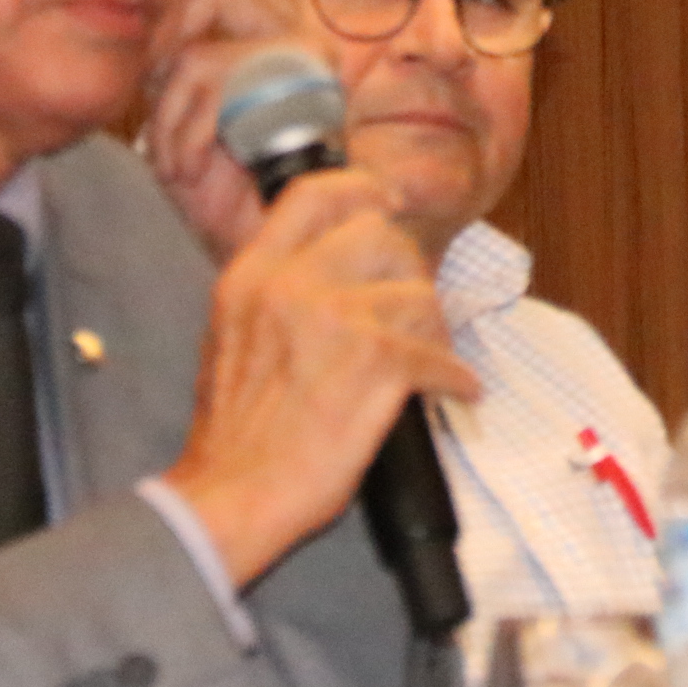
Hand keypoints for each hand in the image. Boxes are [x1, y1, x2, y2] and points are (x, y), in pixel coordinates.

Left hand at [141, 0, 321, 259]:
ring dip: (172, 79)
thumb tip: (140, 1)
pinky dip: (181, 120)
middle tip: (156, 57)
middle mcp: (301, 28)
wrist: (264, 242)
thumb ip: (175, 49)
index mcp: (278, 25)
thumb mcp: (184, 101)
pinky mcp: (300, 80)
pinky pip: (209, 64)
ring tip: (172, 138)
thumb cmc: (222, 181)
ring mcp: (306, 51)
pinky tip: (185, 163)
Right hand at [160, 168, 481, 588]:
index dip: (364, 189)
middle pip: (384, 238)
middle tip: (413, 316)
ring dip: (435, 333)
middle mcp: (290, 284)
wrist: (231, 496)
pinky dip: (456, 379)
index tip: (391, 200)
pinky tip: (455, 393)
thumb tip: (338, 262)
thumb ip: (278, 288)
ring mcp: (334, 319)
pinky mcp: (374, 363)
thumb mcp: (232, 334)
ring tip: (430, 363)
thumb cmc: (237, 433)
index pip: (315, 195)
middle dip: (409, 275)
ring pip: (420, 296)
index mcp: (252, 274)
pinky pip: (440, 356)